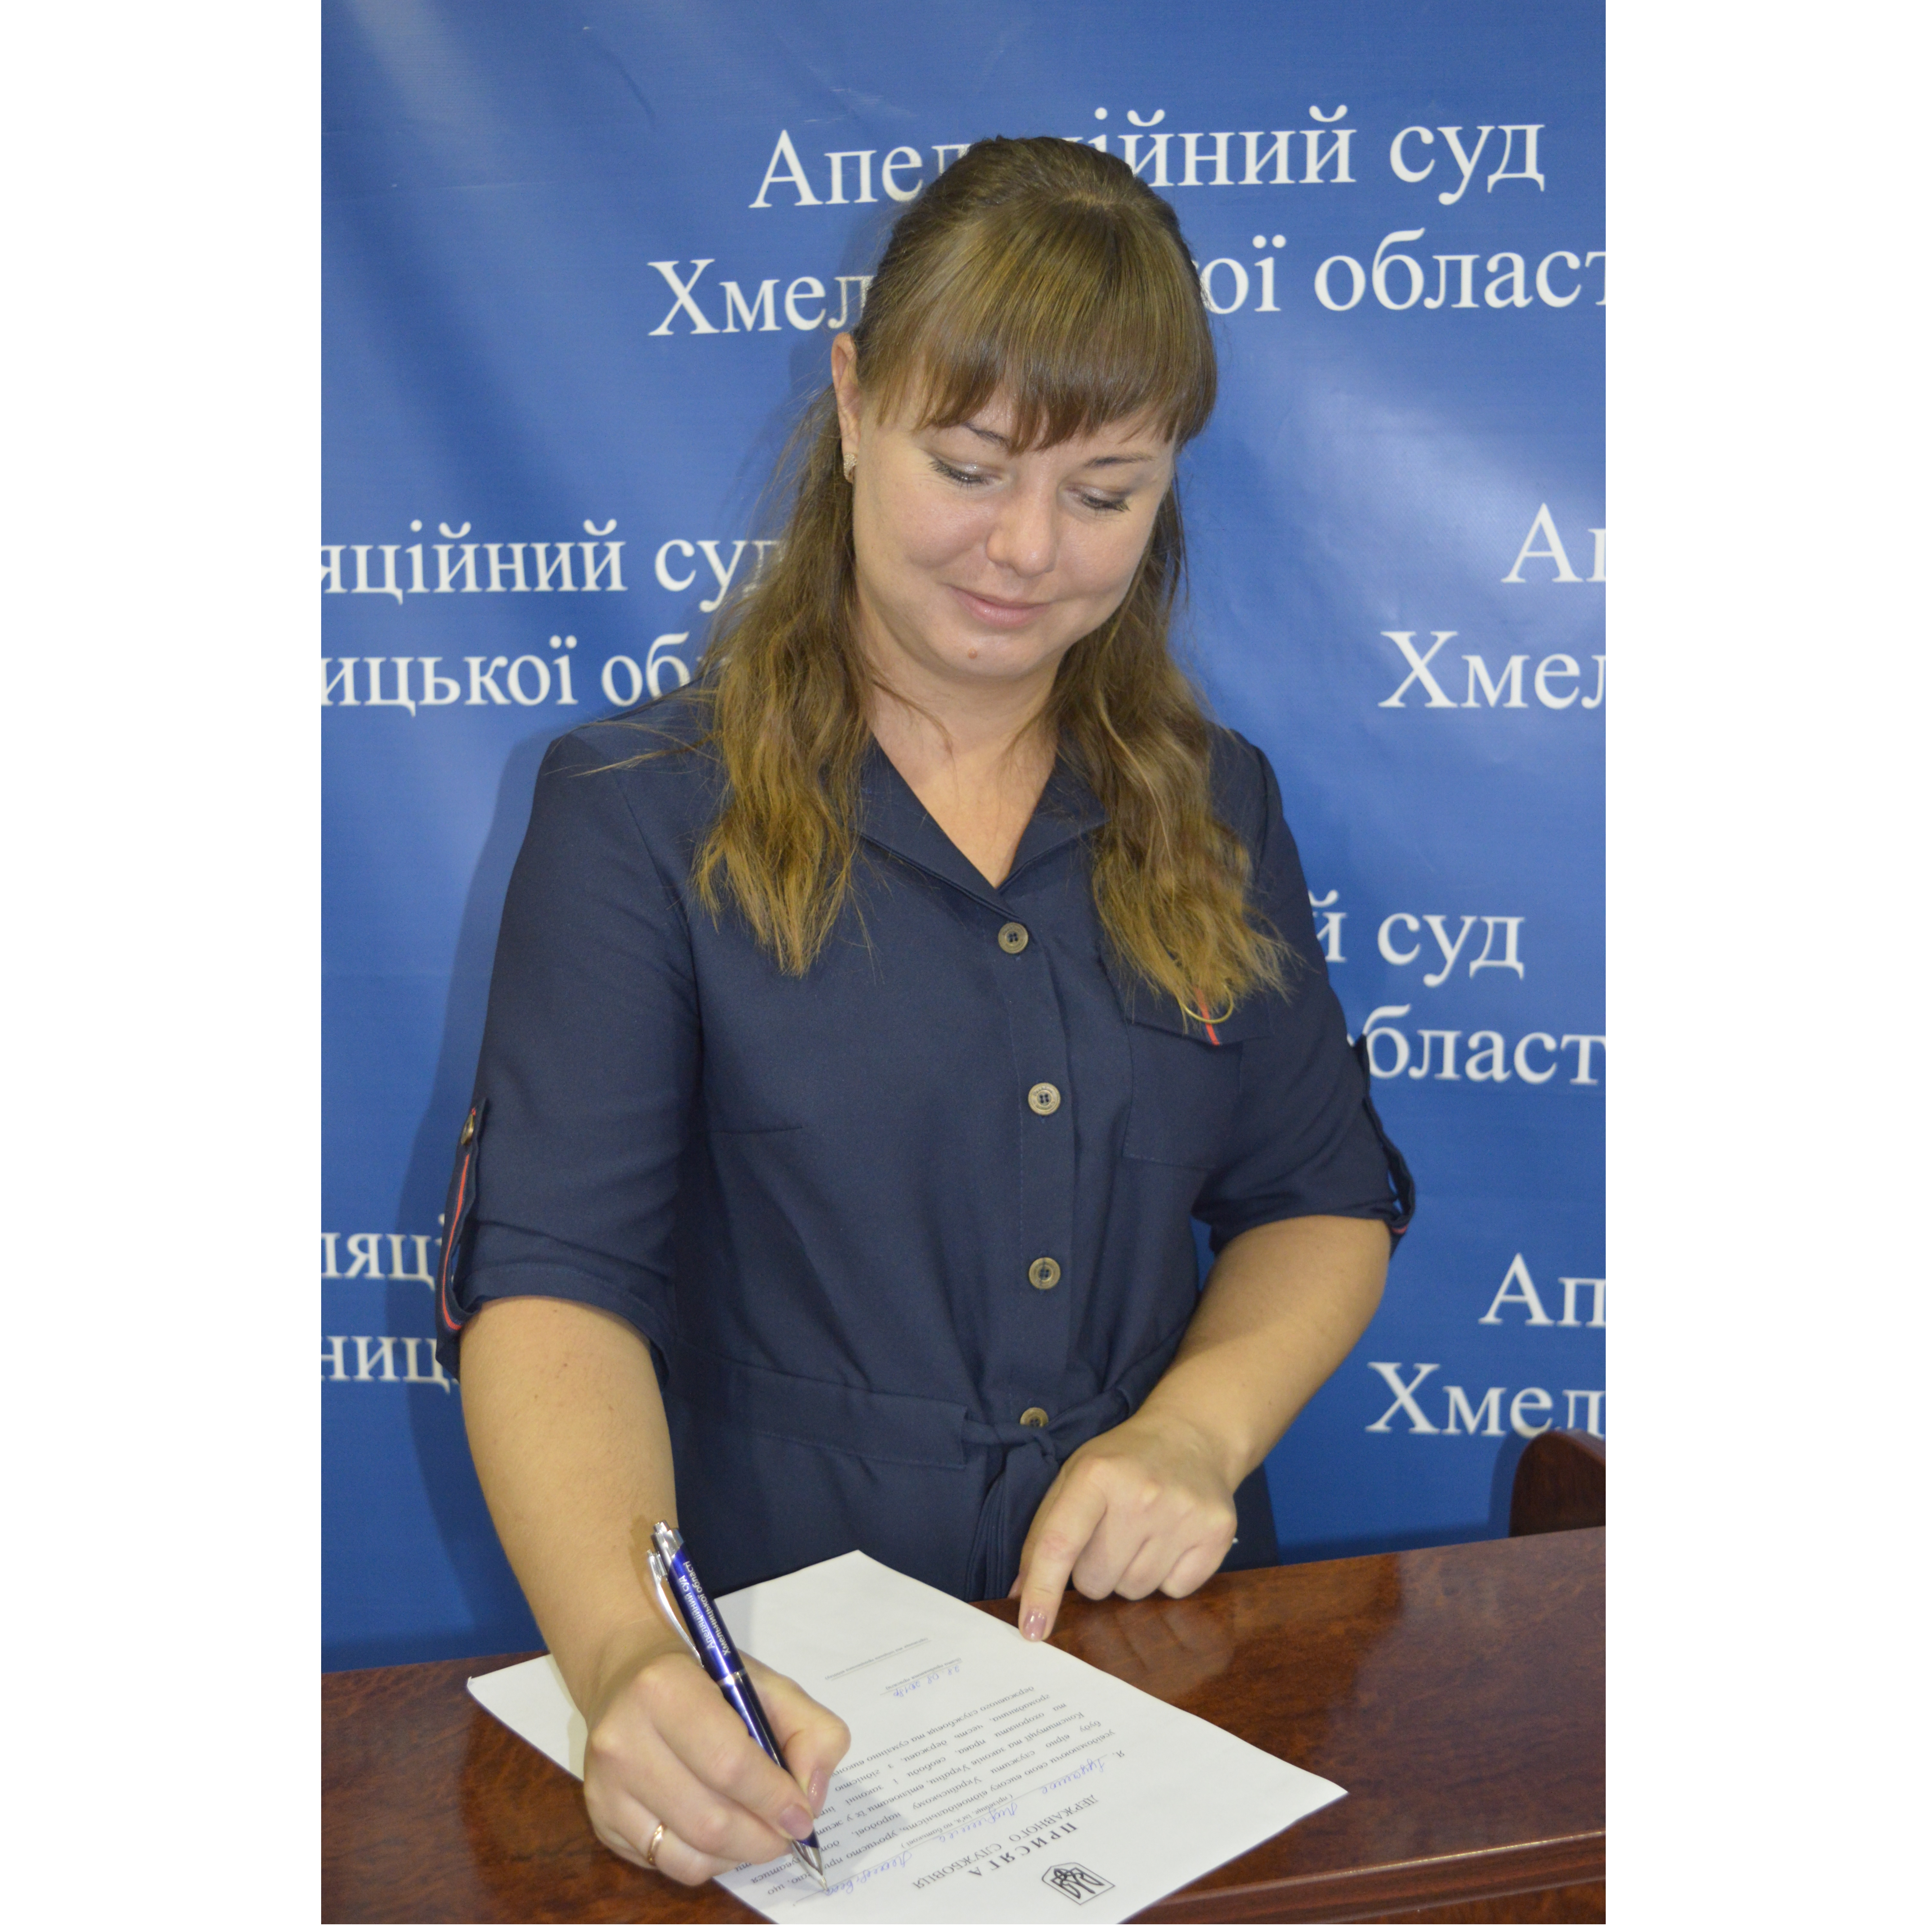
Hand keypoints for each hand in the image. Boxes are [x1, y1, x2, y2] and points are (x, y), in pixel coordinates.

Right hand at [579, 1620, 850, 1885]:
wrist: (629, 1677)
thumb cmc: (706, 1681)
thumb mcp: (768, 1685)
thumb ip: (810, 1730)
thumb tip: (810, 1798)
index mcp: (664, 1689)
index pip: (730, 1764)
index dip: (774, 1798)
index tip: (803, 1815)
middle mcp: (624, 1740)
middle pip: (709, 1820)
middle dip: (763, 1837)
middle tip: (787, 1833)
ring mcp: (606, 1786)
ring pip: (688, 1854)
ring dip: (738, 1855)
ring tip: (758, 1834)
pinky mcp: (601, 1820)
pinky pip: (665, 1865)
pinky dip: (707, 1862)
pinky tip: (721, 1836)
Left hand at [1010, 1409, 1238, 1641]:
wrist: (1191, 1436)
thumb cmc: (1122, 1462)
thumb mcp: (1074, 1477)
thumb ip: (1044, 1532)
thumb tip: (1020, 1594)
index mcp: (1096, 1474)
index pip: (1060, 1543)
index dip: (1042, 1591)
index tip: (1033, 1629)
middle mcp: (1141, 1493)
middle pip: (1096, 1582)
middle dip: (1093, 1571)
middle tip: (1109, 1535)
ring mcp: (1183, 1513)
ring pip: (1134, 1592)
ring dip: (1130, 1574)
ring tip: (1141, 1534)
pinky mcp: (1217, 1532)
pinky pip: (1176, 1591)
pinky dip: (1167, 1576)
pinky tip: (1170, 1539)